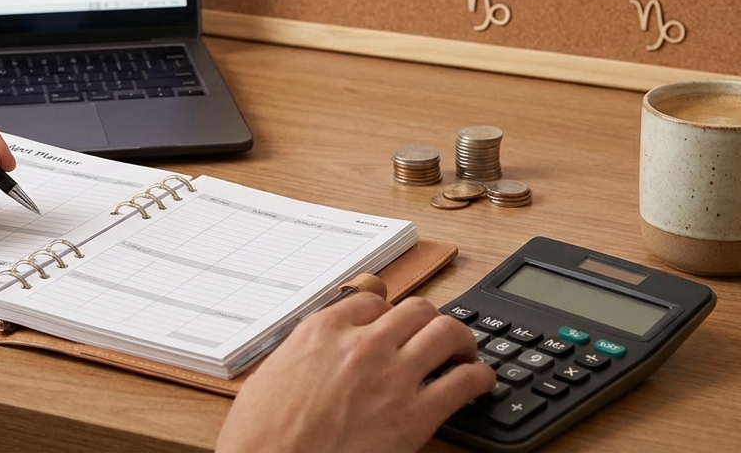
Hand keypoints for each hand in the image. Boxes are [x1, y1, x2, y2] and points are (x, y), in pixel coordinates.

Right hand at [216, 294, 494, 452]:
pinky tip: (480, 382)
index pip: (371, 301)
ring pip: (446, 331)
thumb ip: (300, 355)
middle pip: (415, 309)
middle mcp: (362, 344)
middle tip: (433, 336)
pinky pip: (464, 381)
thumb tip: (314, 355)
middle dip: (427, 321)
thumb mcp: (268, 378)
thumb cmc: (260, 438)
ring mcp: (392, 376)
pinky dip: (479, 377)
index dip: (387, 313)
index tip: (393, 325)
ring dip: (460, 339)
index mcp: (322, 331)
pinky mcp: (415, 416)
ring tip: (463, 352)